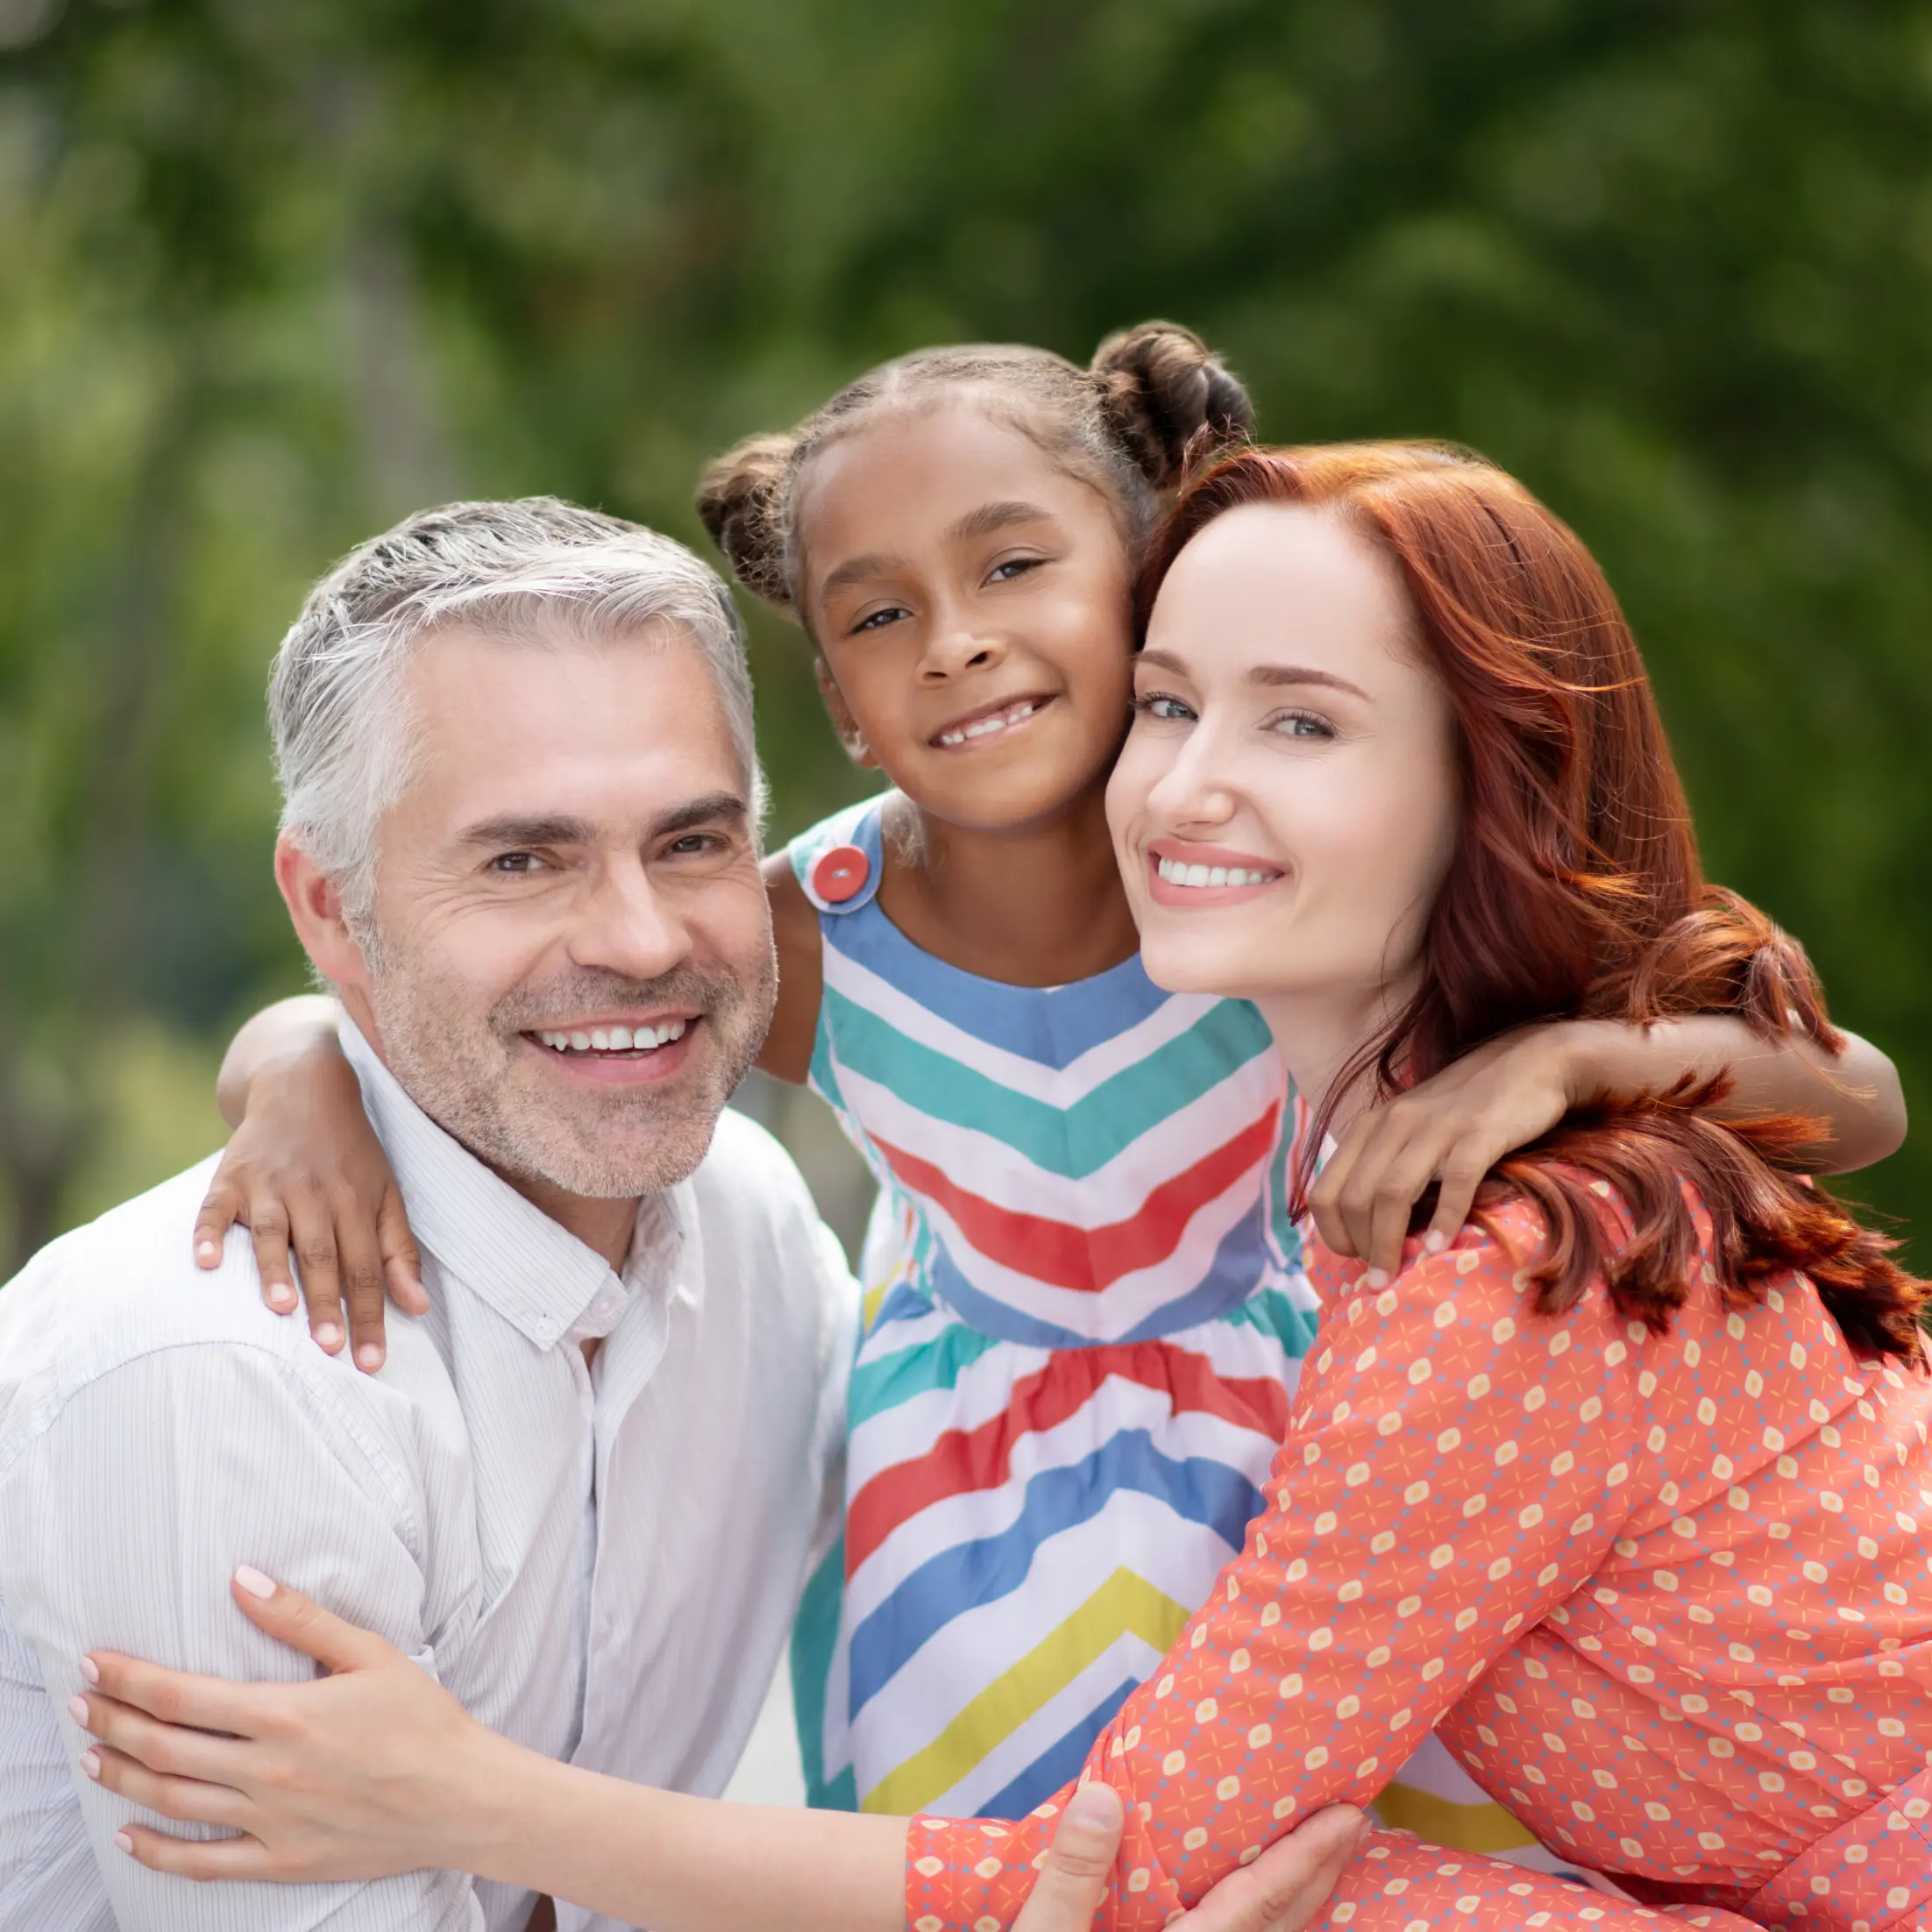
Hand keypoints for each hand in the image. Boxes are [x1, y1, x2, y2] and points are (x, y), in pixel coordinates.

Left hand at [76, 1570, 484, 1882]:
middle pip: (164, 1747)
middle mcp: (267, 1771)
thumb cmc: (422, 1719)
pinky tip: (130, 1834)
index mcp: (285, 1715)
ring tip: (90, 1756)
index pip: (182, 1695)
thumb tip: (242, 1580)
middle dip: (112, 1721)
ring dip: (122, 1778)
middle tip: (78, 1703)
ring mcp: (269, 1821)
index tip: (96, 1663)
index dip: (130, 1678)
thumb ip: (300, 1618)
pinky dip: (157, 1851)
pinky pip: (203, 1863)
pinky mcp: (281, 1861)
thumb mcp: (370, 1653)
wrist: (462, 1797)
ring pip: (173, 1800)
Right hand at [193, 1037, 425, 1371]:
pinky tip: (209, 1262)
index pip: (368, 1267)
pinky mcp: (231, 1174)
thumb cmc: (351, 1152)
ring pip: (274, 1231)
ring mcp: (270, 1183)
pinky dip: (210, 1233)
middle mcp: (315, 1193)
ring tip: (280, 1310)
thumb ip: (400, 1250)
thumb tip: (419, 1308)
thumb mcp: (386, 1192)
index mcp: (356, 1201)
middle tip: (330, 1351)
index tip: (372, 1362)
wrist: (305, 1083)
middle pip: (324, 1255)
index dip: (371, 1315)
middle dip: (328, 1304)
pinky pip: (216, 1207)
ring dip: (275, 1269)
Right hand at [1015, 1781, 1364, 1931]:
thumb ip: (1073, 1877)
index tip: (1346, 1817)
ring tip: (1318, 1867)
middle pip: (1282, 1931)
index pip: (1259, 1903)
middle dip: (1321, 1877)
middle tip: (1355, 1827)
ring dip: (1299, 1910)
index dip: (1306, 1857)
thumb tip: (1104, 1796)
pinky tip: (1258, 1920)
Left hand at [1310, 1027, 1580, 1280]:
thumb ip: (1385, 1165)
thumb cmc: (1466, 1109)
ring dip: (1389, 1244)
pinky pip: (1453, 1182)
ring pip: (1391, 1193)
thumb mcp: (1410, 1131)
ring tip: (1395, 1279)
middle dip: (1360, 1247)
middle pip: (1354, 1198)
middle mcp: (1392, 1124)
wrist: (1529, 1064)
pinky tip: (1441, 1250)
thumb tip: (1365, 1229)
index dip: (1332, 1234)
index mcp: (1369, 1127)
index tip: (1354, 1261)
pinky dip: (1443, 1219)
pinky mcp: (1477, 1133)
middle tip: (1379, 1280)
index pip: (1325, 1191)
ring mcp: (1434, 1127)